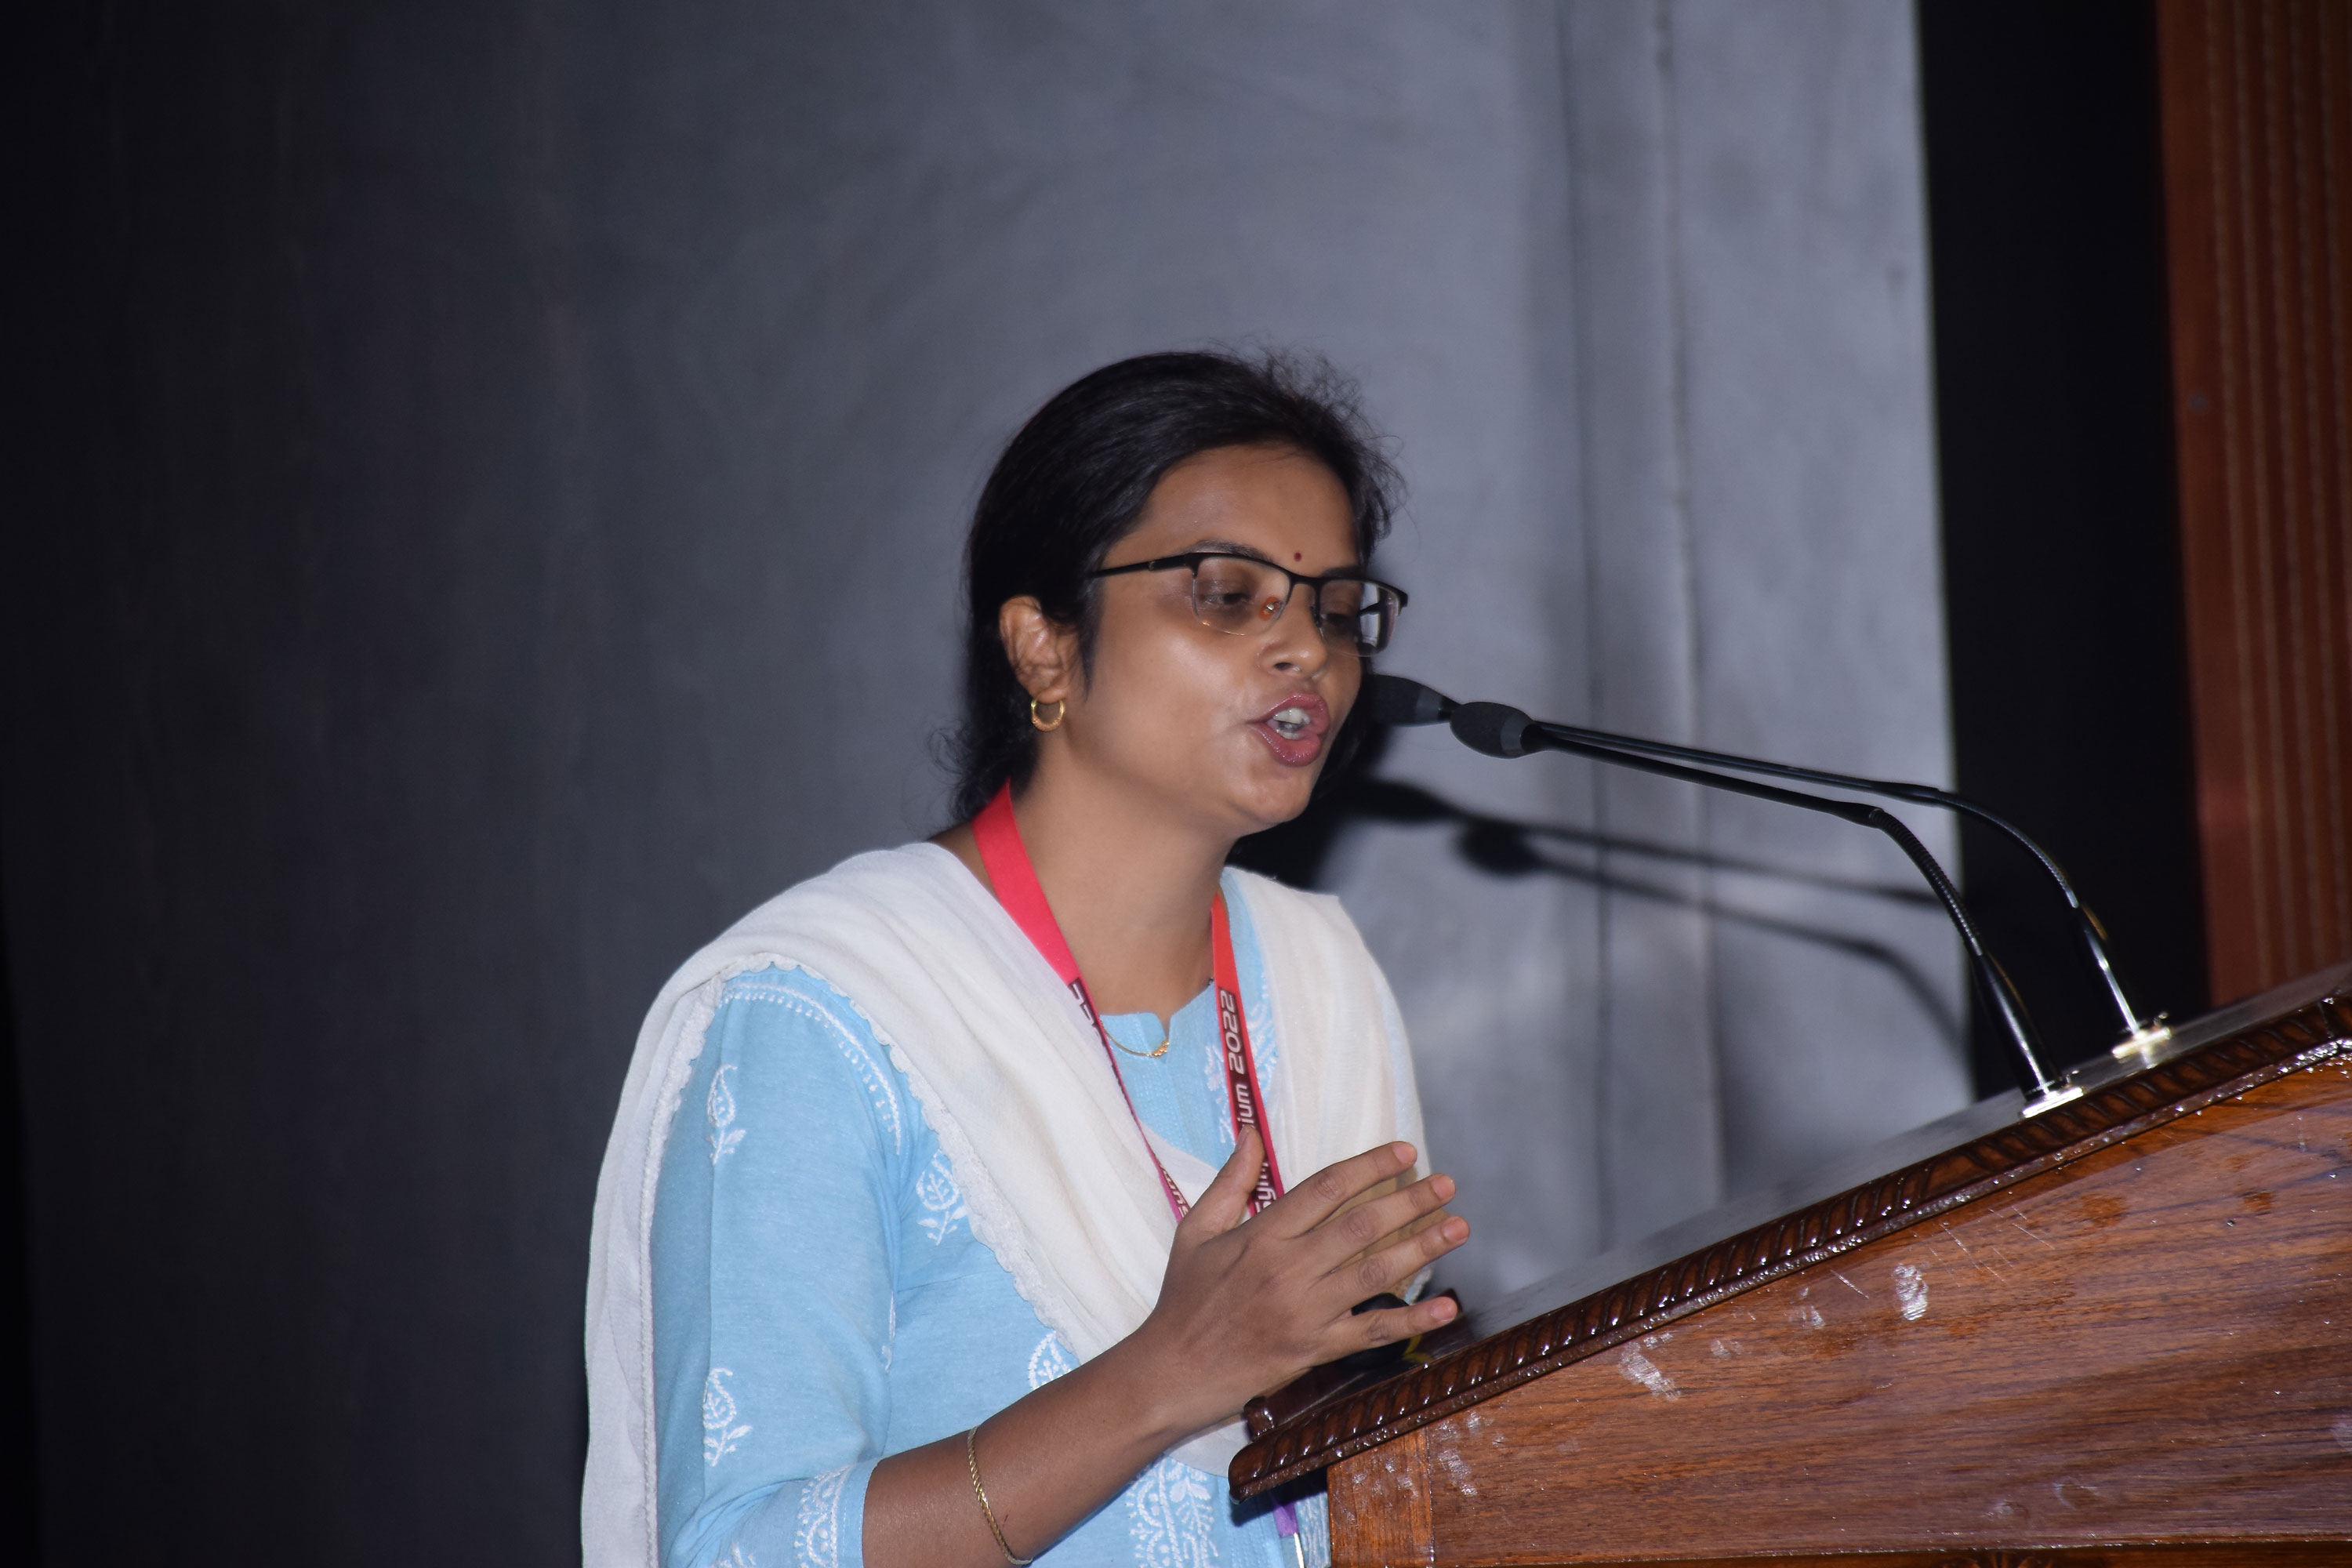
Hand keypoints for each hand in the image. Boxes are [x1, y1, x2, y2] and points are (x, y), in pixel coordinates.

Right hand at [1121, 1130, 1466, 1438]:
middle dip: (1409, 1201)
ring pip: (1375, 1274)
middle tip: (1446, 1183)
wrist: (1172, 1372)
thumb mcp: (1195, 1230)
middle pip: (1361, 1227)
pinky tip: (1446, 1308)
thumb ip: (1230, 1180)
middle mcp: (1288, 1270)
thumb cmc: (1183, 1299)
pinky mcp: (1314, 1350)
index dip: (1369, 1166)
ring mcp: (1305, 1312)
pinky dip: (1412, 1321)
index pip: (1326, 1188)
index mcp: (1261, 1236)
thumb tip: (1251, 1131)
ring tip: (1457, 1227)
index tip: (1404, 1152)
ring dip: (1422, 1248)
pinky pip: (1371, 1332)